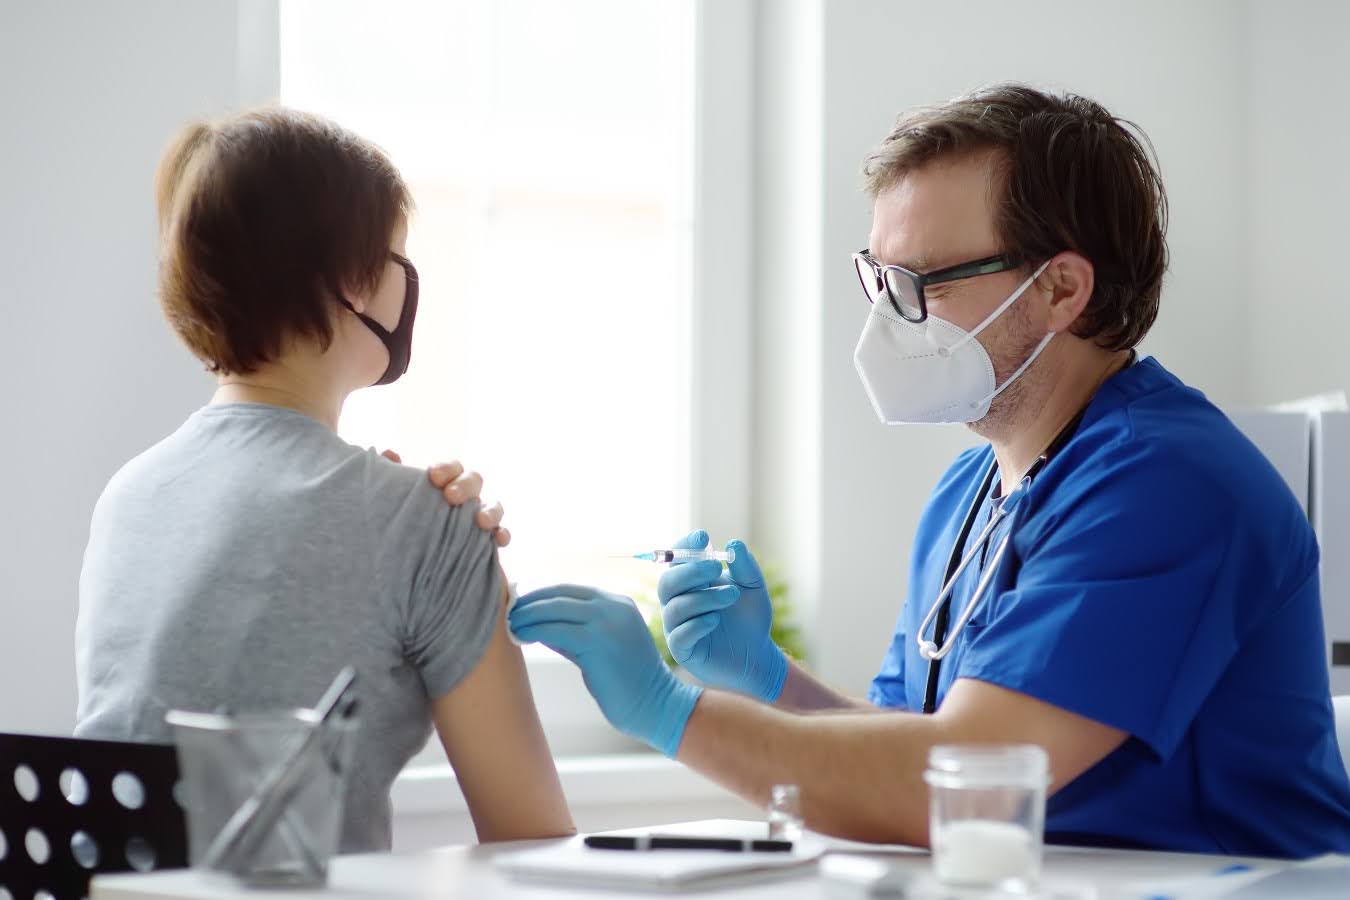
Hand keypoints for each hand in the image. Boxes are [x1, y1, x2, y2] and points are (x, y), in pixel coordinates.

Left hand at [381, 451, 510, 547]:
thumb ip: (390, 475)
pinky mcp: (487, 542)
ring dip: (490, 511)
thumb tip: (390, 453)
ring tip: (480, 521)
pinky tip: (498, 540)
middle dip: (465, 486)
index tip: (434, 476)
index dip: (447, 468)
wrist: (412, 564)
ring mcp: (479, 518)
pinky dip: (503, 535)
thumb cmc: (406, 522)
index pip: (453, 467)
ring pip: (494, 506)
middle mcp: (466, 497)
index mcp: (446, 483)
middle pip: (475, 481)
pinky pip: (501, 534)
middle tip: (450, 497)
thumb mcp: (394, 499)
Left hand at [507, 585, 701, 757]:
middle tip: (508, 612)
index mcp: (618, 603)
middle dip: (530, 602)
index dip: (542, 595)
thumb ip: (573, 632)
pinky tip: (521, 636)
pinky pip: (556, 630)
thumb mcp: (600, 647)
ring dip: (527, 615)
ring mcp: (607, 621)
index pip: (570, 590)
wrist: (656, 706)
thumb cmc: (626, 683)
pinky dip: (534, 630)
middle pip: (560, 594)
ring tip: (510, 624)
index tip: (521, 604)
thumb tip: (535, 623)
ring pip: (555, 608)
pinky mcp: (597, 641)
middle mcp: (614, 606)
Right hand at [657, 531, 786, 702]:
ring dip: (704, 598)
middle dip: (691, 572)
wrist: (758, 655)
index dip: (684, 547)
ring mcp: (678, 627)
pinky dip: (697, 624)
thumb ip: (745, 566)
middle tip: (717, 567)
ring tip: (732, 595)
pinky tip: (715, 620)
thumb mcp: (753, 587)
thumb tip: (734, 543)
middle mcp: (678, 602)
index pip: (676, 560)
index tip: (702, 538)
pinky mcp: (683, 650)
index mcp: (691, 583)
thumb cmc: (750, 618)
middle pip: (667, 582)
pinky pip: (679, 635)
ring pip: (676, 607)